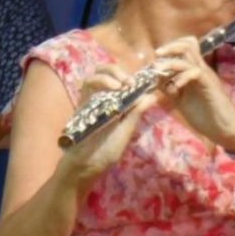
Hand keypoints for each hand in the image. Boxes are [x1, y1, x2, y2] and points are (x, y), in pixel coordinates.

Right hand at [59, 64, 157, 180]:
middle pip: (106, 71)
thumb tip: (153, 96)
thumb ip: (136, 113)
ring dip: (111, 73)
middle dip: (119, 71)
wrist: (85, 164)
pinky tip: (115, 88)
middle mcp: (102, 98)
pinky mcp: (81, 102)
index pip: (120, 81)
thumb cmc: (106, 151)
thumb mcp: (125, 131)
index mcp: (115, 104)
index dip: (132, 76)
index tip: (146, 80)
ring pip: (96, 73)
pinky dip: (102, 81)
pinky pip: (88, 84)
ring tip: (123, 83)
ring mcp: (90, 99)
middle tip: (131, 82)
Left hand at [151, 36, 234, 149]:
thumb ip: (169, 89)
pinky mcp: (210, 85)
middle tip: (157, 55)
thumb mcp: (181, 101)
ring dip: (172, 61)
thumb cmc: (206, 117)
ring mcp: (206, 76)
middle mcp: (202, 70)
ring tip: (160, 71)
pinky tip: (175, 87)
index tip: (158, 57)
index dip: (171, 47)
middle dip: (169, 47)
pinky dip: (182, 76)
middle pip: (188, 44)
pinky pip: (195, 72)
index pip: (186, 47)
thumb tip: (155, 78)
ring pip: (190, 54)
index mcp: (196, 72)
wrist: (225, 130)